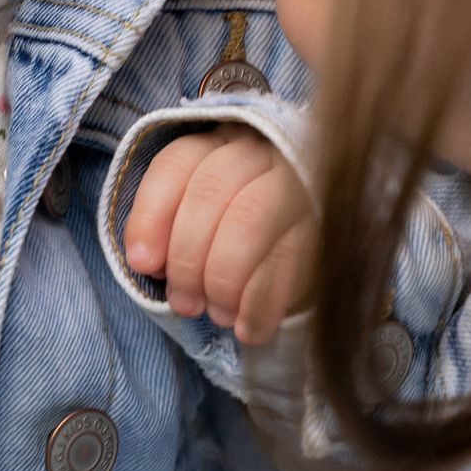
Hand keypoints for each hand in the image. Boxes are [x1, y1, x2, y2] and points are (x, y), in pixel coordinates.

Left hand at [121, 123, 314, 343]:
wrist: (308, 241)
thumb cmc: (237, 228)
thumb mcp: (200, 217)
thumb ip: (169, 229)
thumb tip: (145, 261)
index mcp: (220, 143)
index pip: (177, 163)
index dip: (151, 214)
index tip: (142, 263)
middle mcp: (260, 152)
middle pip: (211, 190)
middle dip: (187, 256)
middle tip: (183, 303)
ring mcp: (298, 183)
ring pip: (250, 218)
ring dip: (223, 277)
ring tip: (216, 315)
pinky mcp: (328, 223)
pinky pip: (293, 259)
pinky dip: (263, 301)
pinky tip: (248, 328)